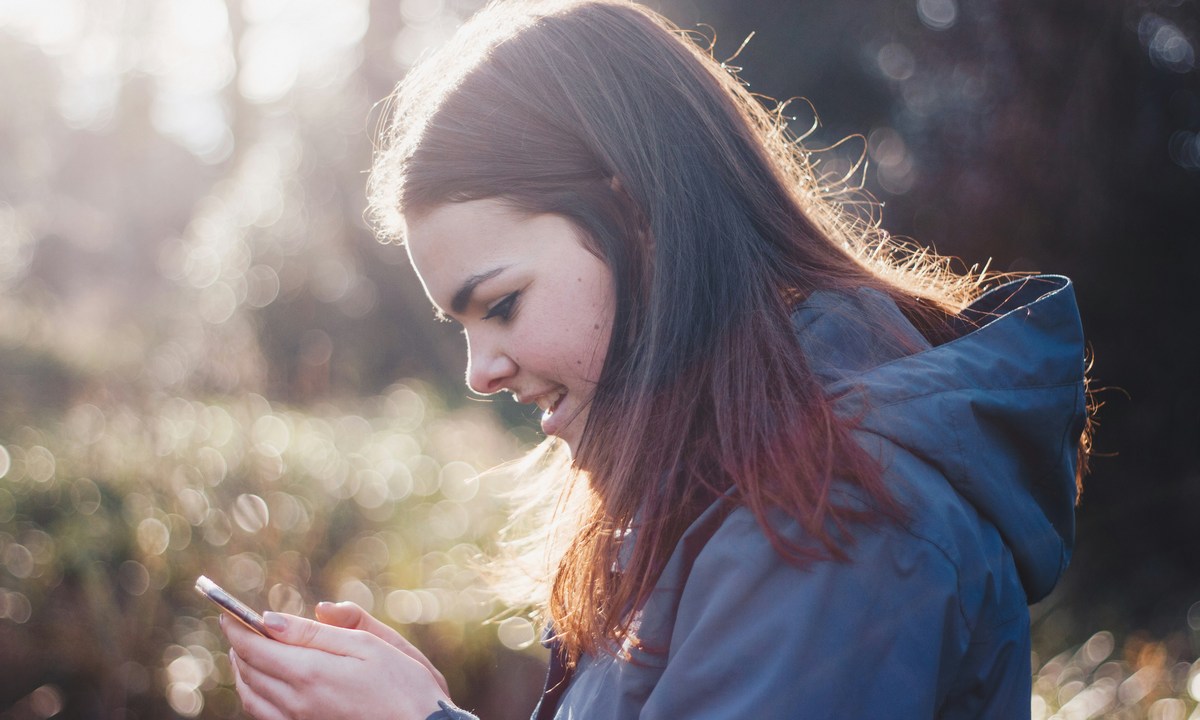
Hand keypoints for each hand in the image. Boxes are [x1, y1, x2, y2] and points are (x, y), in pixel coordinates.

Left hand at [222, 608, 451, 719]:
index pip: (255, 646)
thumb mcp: (370, 645)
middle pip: (248, 671)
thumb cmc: (406, 686)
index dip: (237, 626)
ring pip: (251, 697)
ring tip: (246, 653)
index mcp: (310, 673)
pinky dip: (255, 696)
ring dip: (243, 671)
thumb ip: (320, 632)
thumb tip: (273, 619)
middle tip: (238, 627)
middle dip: (239, 646)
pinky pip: (264, 717)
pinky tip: (265, 685)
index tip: (227, 612)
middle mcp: (296, 702)